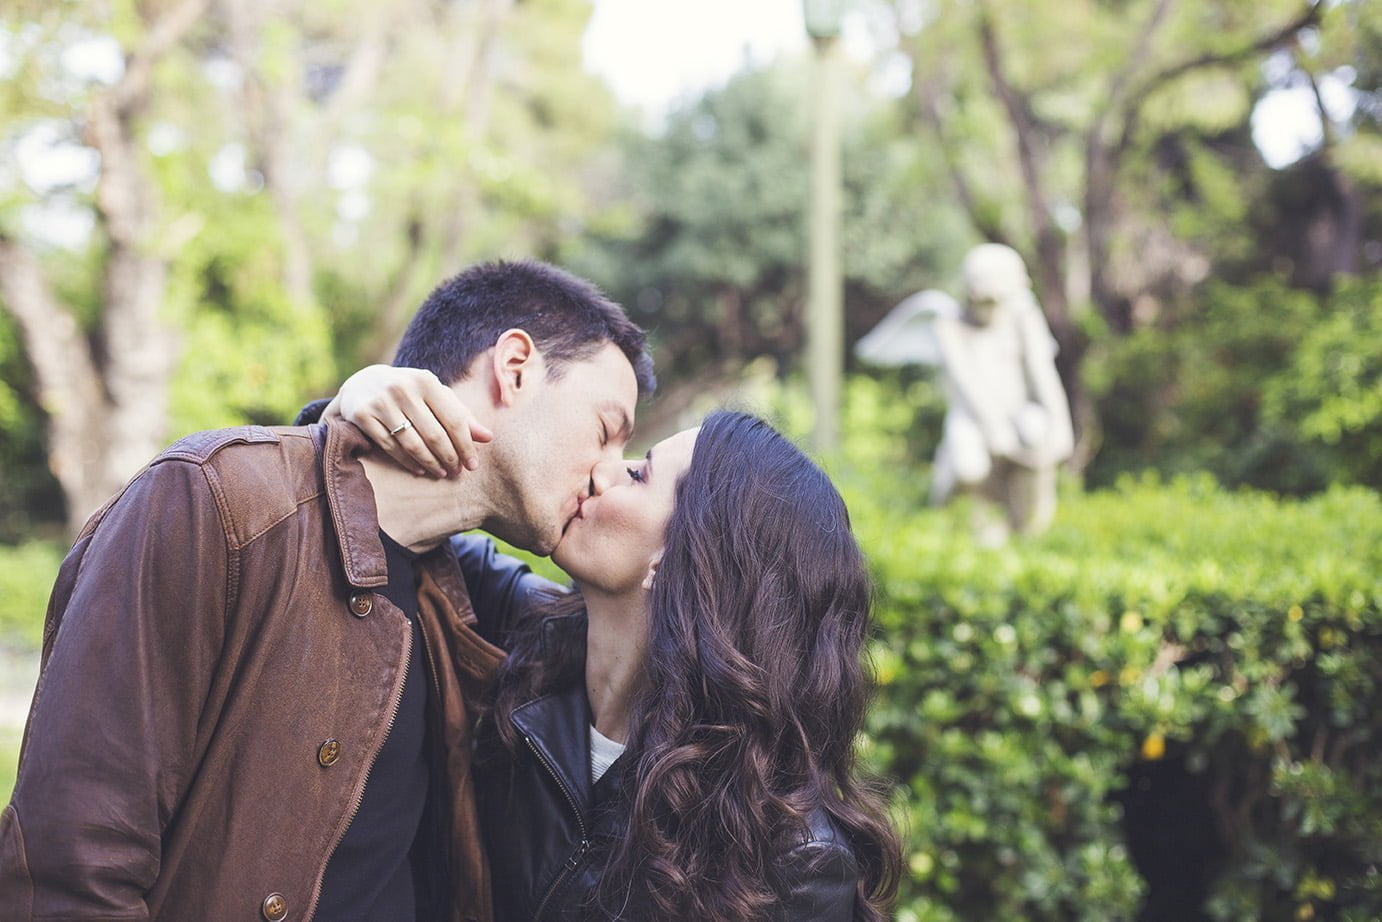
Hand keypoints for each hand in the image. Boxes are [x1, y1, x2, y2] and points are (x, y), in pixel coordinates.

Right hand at [335, 365, 492, 477]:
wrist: (363, 383)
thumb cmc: (411, 392)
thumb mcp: (435, 396)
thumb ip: (461, 415)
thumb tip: (488, 437)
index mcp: (426, 380)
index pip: (454, 419)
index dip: (466, 445)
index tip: (473, 465)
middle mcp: (402, 389)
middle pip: (434, 434)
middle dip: (449, 457)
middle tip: (457, 472)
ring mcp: (380, 402)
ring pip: (412, 444)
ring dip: (431, 463)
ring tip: (442, 473)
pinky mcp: (362, 416)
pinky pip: (390, 447)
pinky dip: (408, 462)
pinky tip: (420, 469)